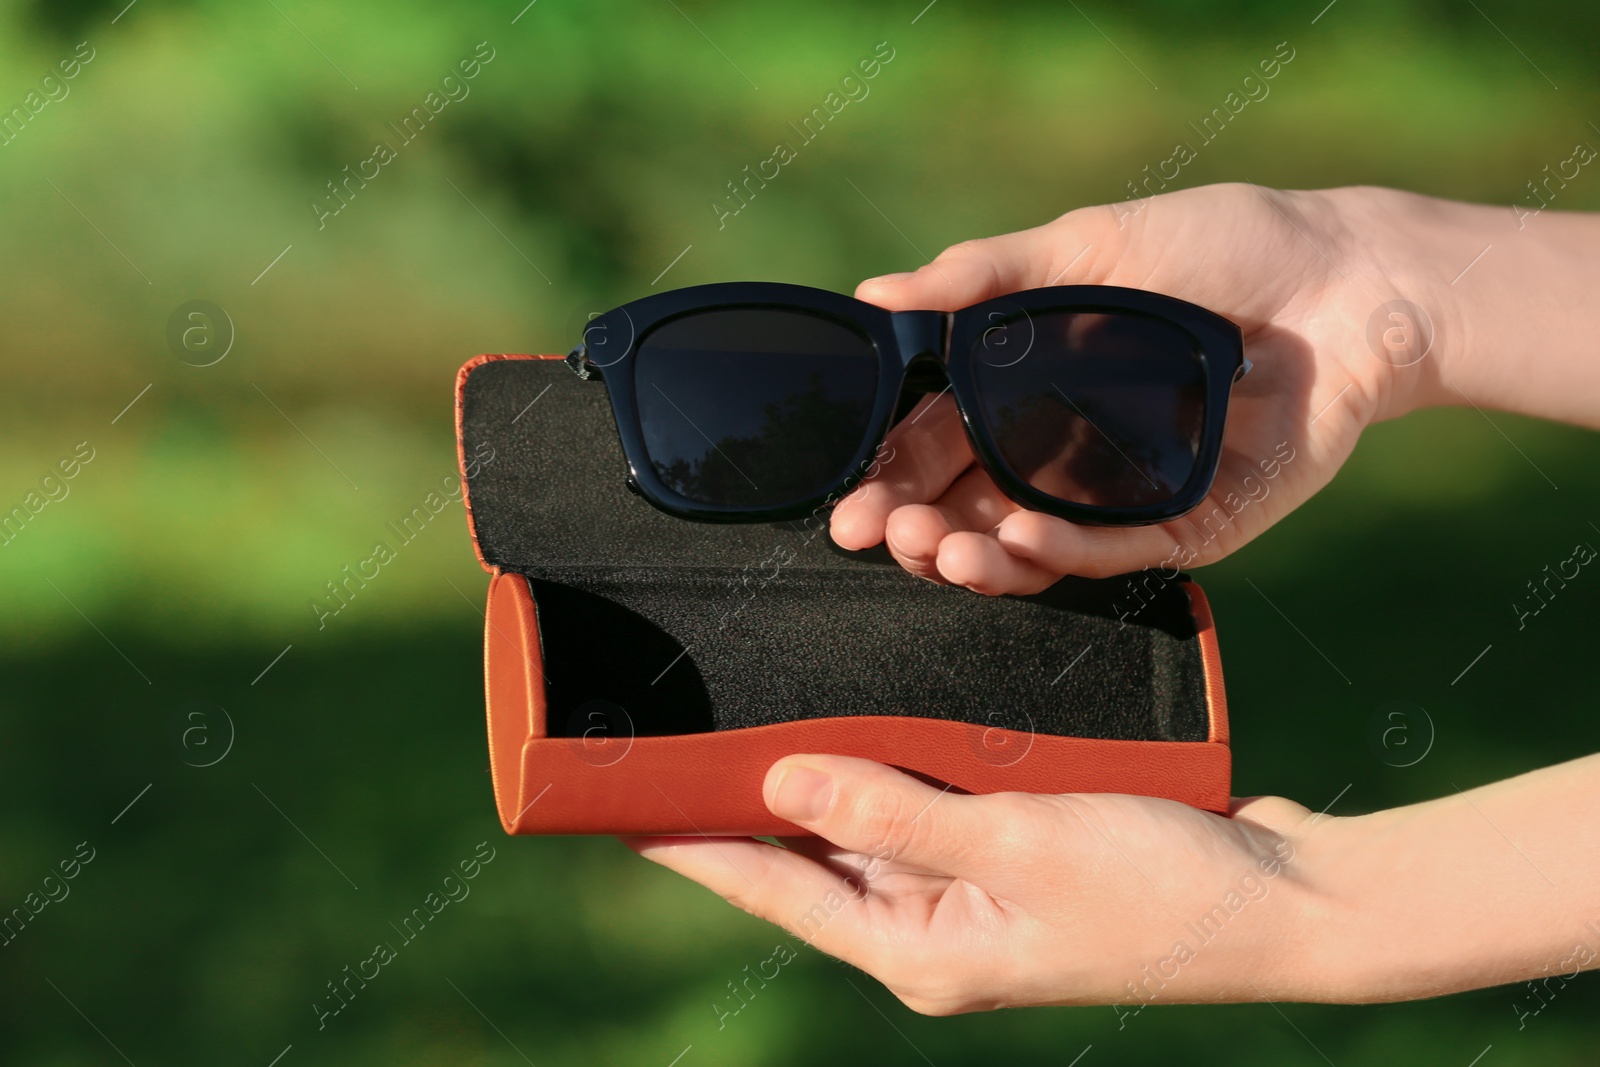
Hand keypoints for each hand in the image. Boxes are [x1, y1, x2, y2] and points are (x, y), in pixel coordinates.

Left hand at [625, 754, 1320, 1013]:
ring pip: (864, 826)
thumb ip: (896, 813)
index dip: (692, 843)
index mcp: (919, 951)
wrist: (1286, 902)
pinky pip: (925, 804)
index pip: (774, 891)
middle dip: (740, 801)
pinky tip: (856, 718)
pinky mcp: (1008, 854)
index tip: (620, 803)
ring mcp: (971, 894)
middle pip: (807, 859)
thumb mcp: (1019, 848)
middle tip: (668, 738)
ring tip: (737, 718)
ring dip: (814, 775)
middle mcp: (931, 929)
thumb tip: (778, 784)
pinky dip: (889, 764)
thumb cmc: (1165, 889)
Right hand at [828, 183, 1450, 593]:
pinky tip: (1016, 538)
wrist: (1345, 279)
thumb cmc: (1218, 246)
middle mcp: (1064, 454)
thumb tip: (874, 295)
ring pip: (1028, 551)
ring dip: (973, 557)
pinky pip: (1113, 555)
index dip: (889, 479)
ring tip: (936, 550)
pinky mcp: (1186, 525)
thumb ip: (983, 274)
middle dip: (916, 531)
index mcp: (1026, 392)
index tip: (848, 506)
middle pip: (968, 511)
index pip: (936, 449)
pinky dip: (1059, 553)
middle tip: (878, 534)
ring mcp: (1121, 498)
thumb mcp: (1087, 245)